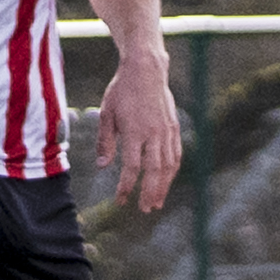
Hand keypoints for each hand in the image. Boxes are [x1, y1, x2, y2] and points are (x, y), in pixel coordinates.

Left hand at [95, 53, 186, 215]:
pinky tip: (167, 181)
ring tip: (157, 202)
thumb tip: (103, 166)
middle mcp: (153, 133)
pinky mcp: (174, 127)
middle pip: (154, 171)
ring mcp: (166, 131)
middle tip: (145, 210)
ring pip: (168, 166)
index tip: (121, 200)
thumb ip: (105, 141)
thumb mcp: (106, 113)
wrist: (146, 69)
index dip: (127, 187)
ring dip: (164, 186)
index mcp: (134, 131)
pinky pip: (176, 154)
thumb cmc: (122, 91)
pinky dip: (172, 171)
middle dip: (149, 193)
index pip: (132, 167)